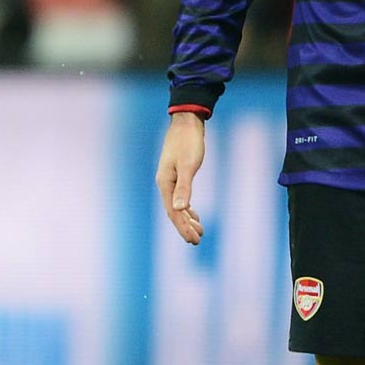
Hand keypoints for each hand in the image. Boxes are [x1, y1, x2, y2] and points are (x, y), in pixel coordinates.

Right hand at [155, 110, 207, 245]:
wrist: (186, 123)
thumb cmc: (188, 142)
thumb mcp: (188, 165)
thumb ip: (184, 187)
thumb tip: (179, 209)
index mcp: (165, 183)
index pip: (173, 212)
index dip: (182, 228)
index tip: (193, 240)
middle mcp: (165, 184)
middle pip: (173, 212)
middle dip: (185, 227)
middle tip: (197, 241)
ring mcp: (170, 179)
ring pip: (177, 206)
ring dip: (187, 220)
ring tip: (199, 231)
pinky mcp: (177, 174)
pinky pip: (180, 198)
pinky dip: (187, 209)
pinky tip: (194, 214)